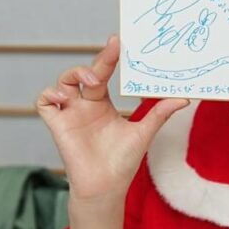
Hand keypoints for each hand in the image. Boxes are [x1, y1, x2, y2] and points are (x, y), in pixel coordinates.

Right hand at [36, 36, 188, 204]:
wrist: (106, 187)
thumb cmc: (122, 162)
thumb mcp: (144, 132)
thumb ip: (160, 114)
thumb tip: (184, 98)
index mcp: (103, 104)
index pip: (104, 72)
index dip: (109, 56)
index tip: (119, 41)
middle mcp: (85, 105)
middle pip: (86, 73)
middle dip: (99, 60)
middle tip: (114, 50)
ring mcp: (70, 113)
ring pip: (63, 81)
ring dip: (75, 74)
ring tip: (95, 83)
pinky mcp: (57, 125)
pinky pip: (44, 102)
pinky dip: (51, 93)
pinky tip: (66, 96)